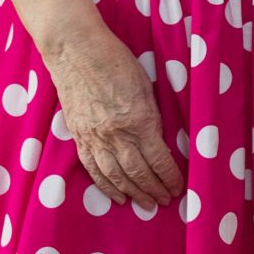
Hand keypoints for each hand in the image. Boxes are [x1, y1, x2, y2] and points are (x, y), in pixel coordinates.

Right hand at [47, 20, 183, 210]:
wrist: (75, 49)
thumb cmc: (115, 61)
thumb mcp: (145, 86)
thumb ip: (152, 116)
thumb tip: (159, 141)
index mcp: (139, 119)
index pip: (159, 159)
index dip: (170, 177)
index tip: (178, 187)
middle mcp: (116, 134)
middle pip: (138, 172)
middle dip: (154, 190)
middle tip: (164, 201)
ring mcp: (95, 137)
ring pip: (116, 175)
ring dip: (133, 193)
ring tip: (145, 204)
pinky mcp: (78, 135)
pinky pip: (92, 168)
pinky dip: (105, 185)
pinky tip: (116, 195)